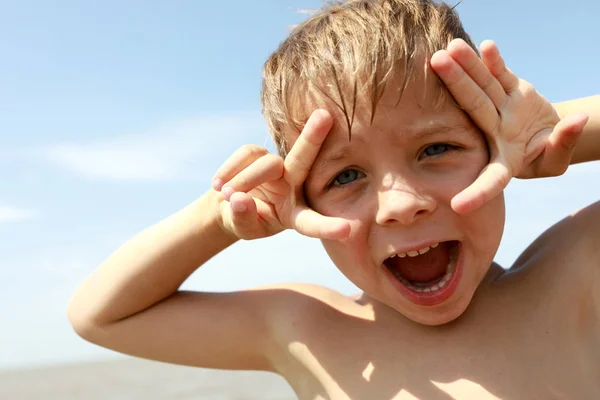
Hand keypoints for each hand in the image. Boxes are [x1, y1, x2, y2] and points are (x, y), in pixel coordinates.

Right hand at [212, 110, 350, 239]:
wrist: (230, 203)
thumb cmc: (245, 220)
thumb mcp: (244, 228)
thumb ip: (243, 218)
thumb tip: (238, 199)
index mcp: (296, 214)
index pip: (312, 222)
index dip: (327, 227)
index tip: (348, 230)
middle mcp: (293, 186)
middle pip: (303, 162)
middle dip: (313, 139)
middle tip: (325, 116)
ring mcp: (277, 167)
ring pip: (266, 164)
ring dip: (244, 180)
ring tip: (225, 195)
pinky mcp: (259, 153)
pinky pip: (246, 155)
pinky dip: (230, 169)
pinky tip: (218, 184)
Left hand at [430, 39, 588, 213]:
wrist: (545, 135)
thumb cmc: (546, 155)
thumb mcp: (555, 160)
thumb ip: (563, 144)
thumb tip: (577, 121)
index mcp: (505, 159)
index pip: (490, 178)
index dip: (477, 192)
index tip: (457, 206)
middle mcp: (497, 130)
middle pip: (476, 106)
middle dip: (457, 84)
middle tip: (436, 63)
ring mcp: (502, 108)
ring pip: (484, 86)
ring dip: (469, 66)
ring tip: (450, 48)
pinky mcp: (512, 91)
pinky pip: (502, 75)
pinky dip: (495, 62)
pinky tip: (484, 46)